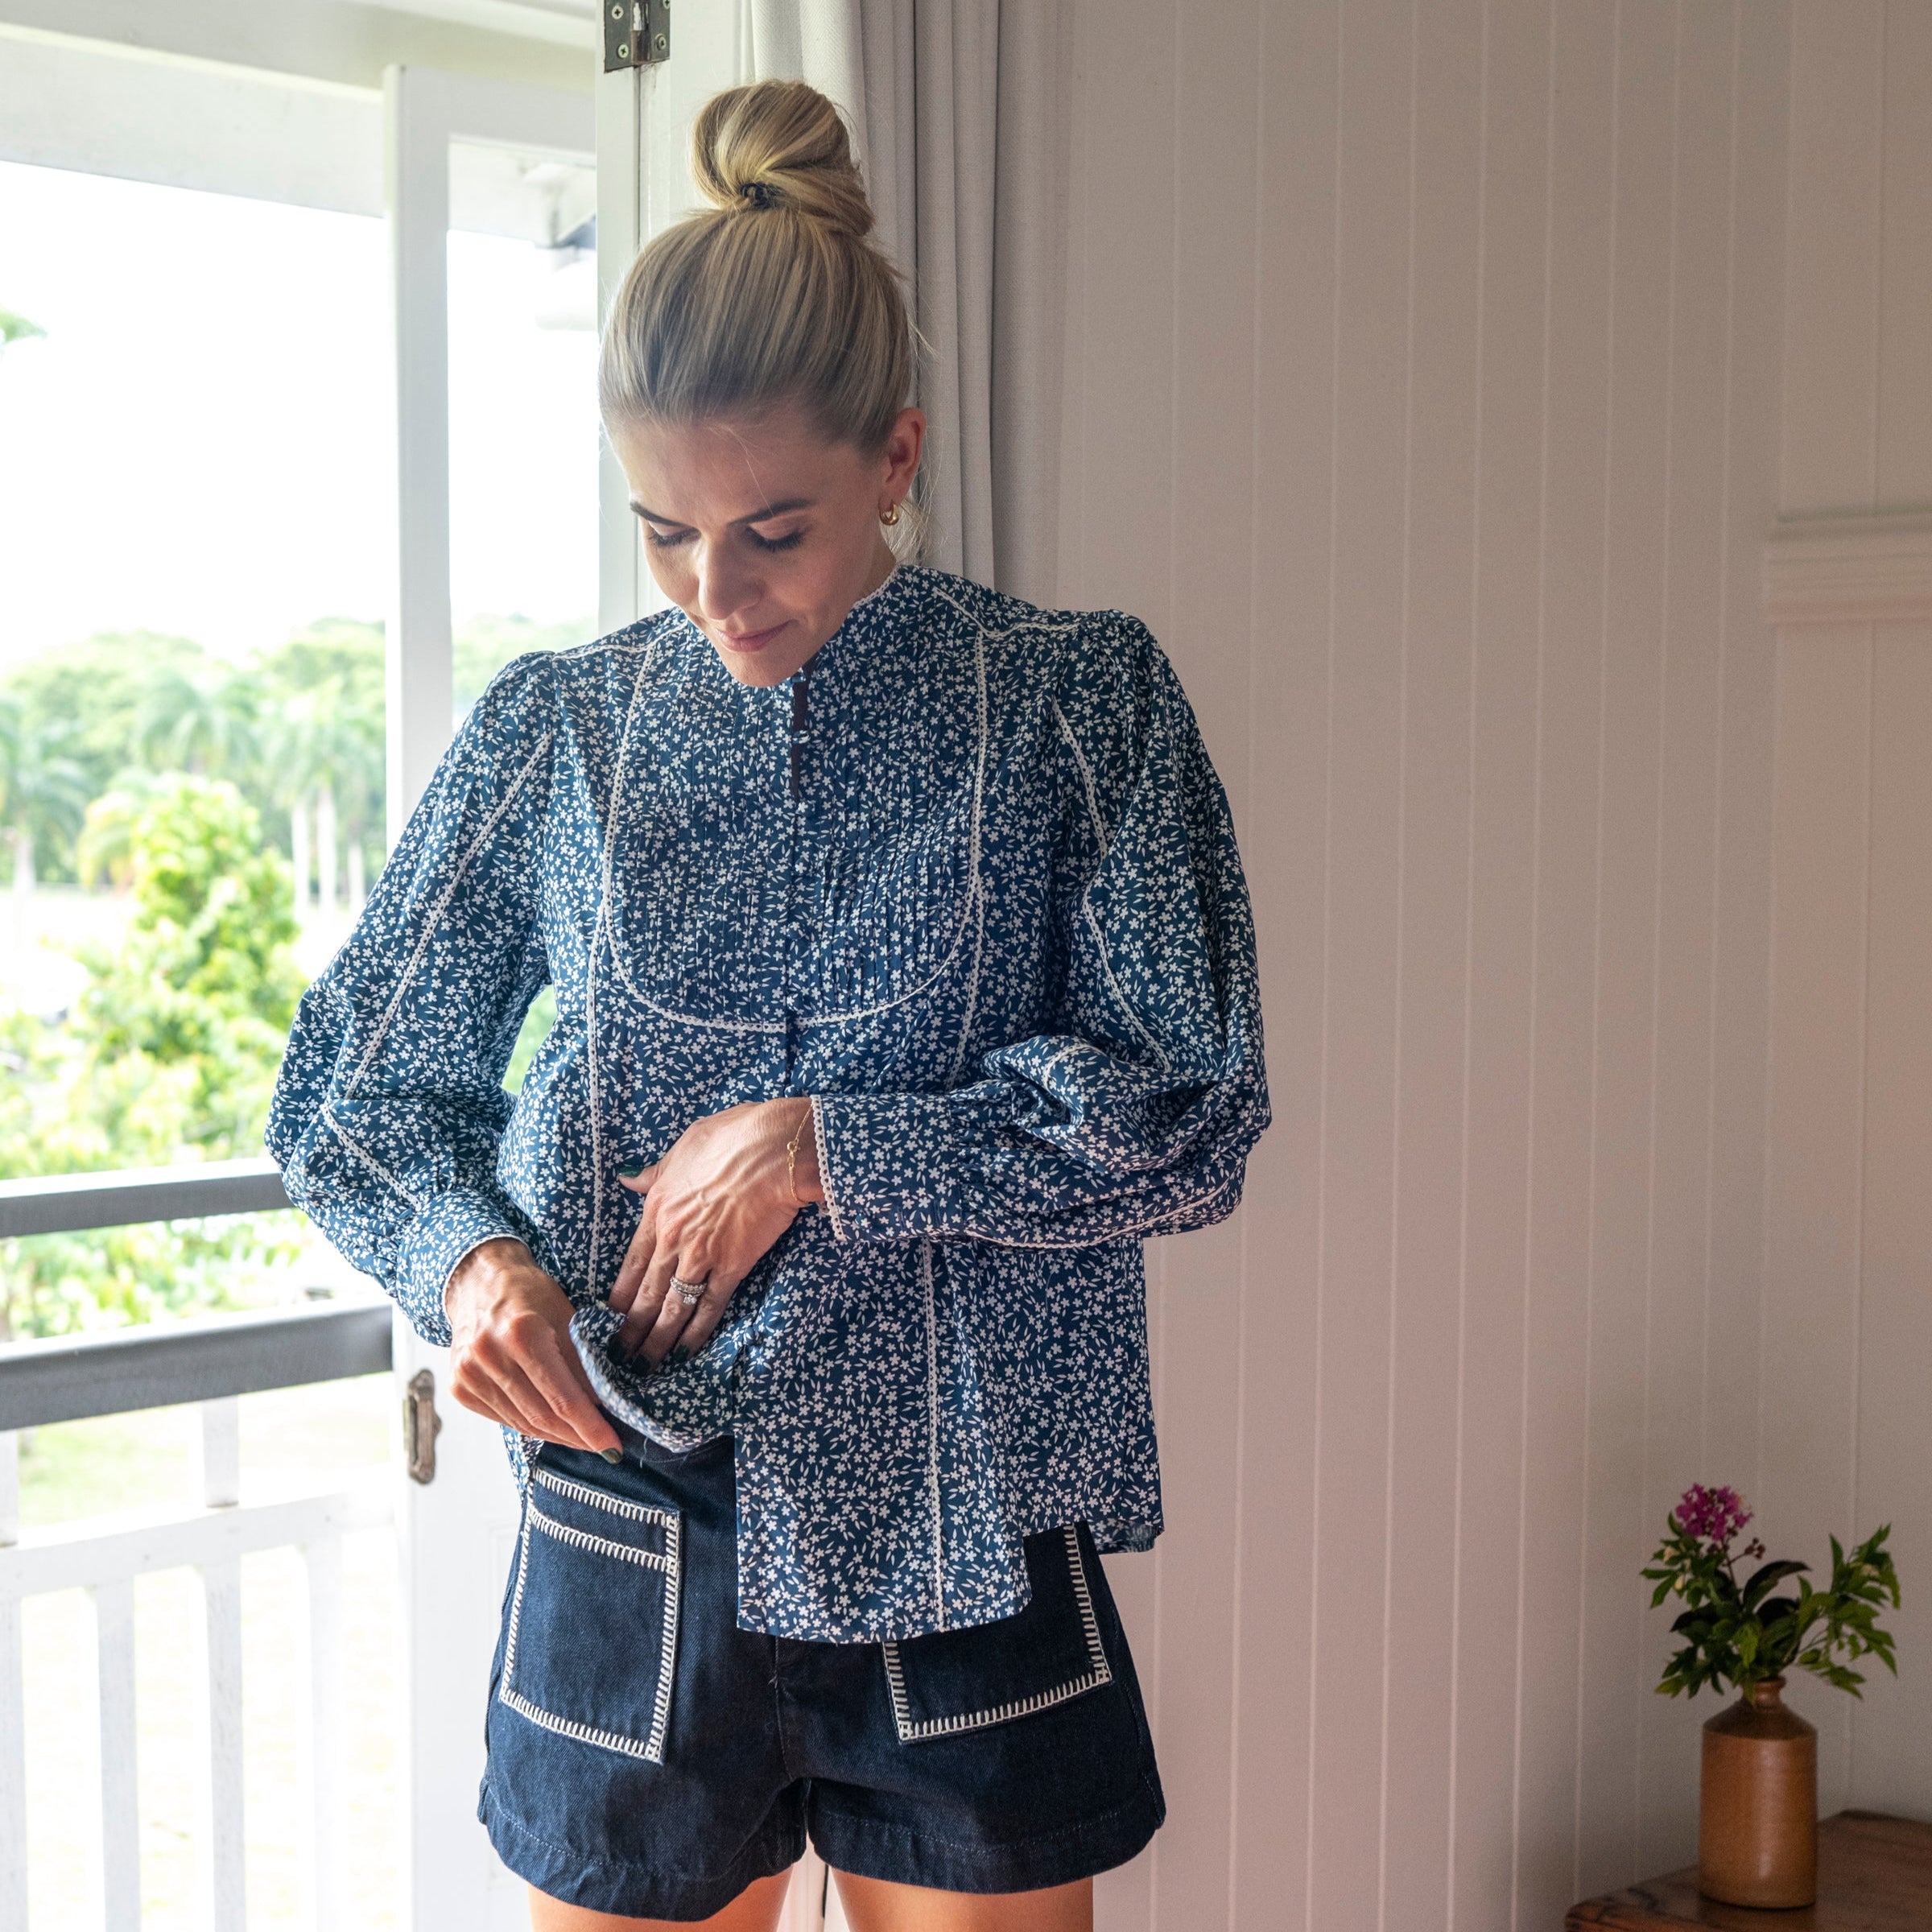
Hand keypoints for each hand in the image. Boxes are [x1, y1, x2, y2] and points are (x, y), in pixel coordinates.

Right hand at [444, 1237, 622, 1457]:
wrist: (478, 1281)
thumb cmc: (529, 1294)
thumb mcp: (568, 1318)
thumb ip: (584, 1364)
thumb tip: (605, 1409)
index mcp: (522, 1333)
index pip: (563, 1398)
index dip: (591, 1427)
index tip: (613, 1446)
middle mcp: (489, 1355)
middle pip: (541, 1416)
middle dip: (577, 1437)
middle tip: (603, 1446)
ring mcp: (469, 1374)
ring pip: (522, 1424)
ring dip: (555, 1436)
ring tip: (580, 1438)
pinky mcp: (459, 1387)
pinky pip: (503, 1419)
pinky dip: (530, 1426)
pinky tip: (550, 1425)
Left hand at [610, 1098, 820, 1366]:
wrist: (776, 1149)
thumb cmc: (734, 1137)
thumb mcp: (685, 1146)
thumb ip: (655, 1172)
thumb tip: (628, 1178)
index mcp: (657, 1209)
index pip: (631, 1263)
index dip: (618, 1296)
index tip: (607, 1319)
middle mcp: (673, 1239)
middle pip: (645, 1294)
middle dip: (629, 1330)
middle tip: (616, 1358)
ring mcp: (702, 1256)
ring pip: (671, 1308)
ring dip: (655, 1341)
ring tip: (643, 1369)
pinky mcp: (733, 1266)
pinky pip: (710, 1307)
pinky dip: (696, 1333)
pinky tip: (684, 1353)